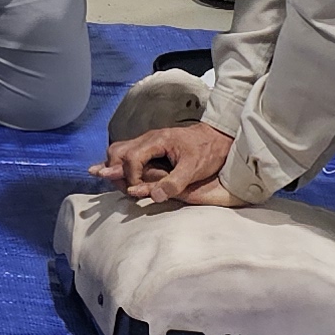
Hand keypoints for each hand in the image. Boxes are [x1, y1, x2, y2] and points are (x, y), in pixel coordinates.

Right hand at [91, 121, 241, 206]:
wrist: (218, 137)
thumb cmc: (208, 151)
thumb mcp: (194, 169)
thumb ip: (174, 183)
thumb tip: (154, 196)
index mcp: (157, 141)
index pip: (131, 158)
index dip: (131, 177)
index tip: (139, 191)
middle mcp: (148, 139)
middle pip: (117, 151)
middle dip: (116, 171)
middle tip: (125, 189)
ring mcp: (147, 141)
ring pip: (118, 151)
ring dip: (116, 168)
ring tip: (122, 185)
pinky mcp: (149, 147)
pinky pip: (127, 153)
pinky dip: (121, 166)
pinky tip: (120, 176)